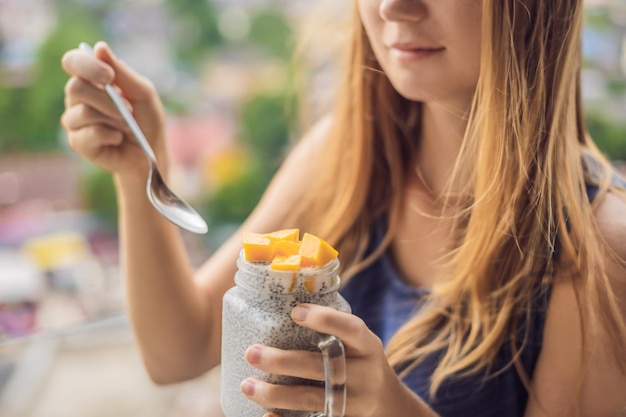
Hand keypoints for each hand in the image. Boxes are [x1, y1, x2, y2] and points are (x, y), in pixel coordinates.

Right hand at [60, 41, 166, 180]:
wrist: (150, 154)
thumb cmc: (146, 120)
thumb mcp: (143, 94)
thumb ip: (122, 73)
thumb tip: (99, 47)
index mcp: (91, 80)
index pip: (73, 62)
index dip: (86, 66)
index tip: (109, 77)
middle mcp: (78, 97)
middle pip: (76, 88)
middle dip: (107, 100)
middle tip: (128, 110)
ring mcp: (75, 120)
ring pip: (83, 112)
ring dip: (113, 119)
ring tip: (127, 127)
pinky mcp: (77, 142)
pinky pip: (89, 134)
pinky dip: (110, 136)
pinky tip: (118, 139)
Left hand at [241, 304, 429, 416]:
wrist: (389, 405)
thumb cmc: (360, 362)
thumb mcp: (358, 344)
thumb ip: (332, 330)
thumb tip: (280, 304)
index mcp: (368, 346)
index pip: (350, 329)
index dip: (325, 320)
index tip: (295, 312)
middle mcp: (365, 374)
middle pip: (323, 367)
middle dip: (284, 361)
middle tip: (252, 353)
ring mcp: (355, 402)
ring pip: (312, 399)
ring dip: (276, 393)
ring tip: (247, 385)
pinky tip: (265, 416)